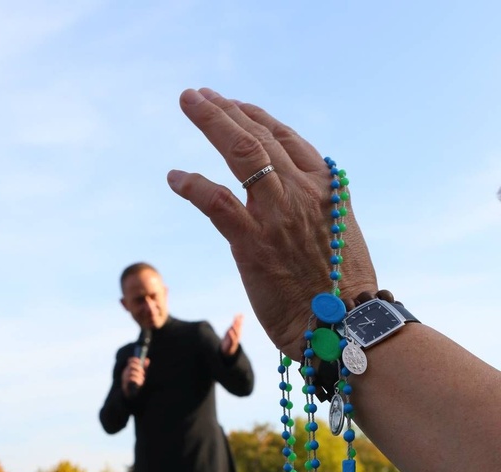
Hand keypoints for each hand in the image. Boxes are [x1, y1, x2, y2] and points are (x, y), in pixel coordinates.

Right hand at [121, 356, 148, 396]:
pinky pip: (131, 379)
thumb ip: (144, 367)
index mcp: (128, 369)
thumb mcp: (140, 374)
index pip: (130, 361)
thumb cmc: (136, 383)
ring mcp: (125, 378)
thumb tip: (147, 360)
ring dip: (139, 375)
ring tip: (141, 379)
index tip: (140, 362)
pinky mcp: (126, 384)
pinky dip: (137, 380)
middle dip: (139, 368)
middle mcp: (125, 373)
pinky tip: (139, 383)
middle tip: (142, 373)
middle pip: (132, 366)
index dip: (135, 360)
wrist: (130, 394)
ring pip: (132, 372)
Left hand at [168, 88, 376, 359]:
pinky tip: (175, 177)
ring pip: (240, 151)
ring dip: (211, 121)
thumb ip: (321, 212)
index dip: (259, 118)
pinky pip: (216, 201)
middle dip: (227, 109)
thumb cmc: (343, 291)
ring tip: (190, 102)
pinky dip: (193, 184)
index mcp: (326, 190)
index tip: (238, 107)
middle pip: (260, 136)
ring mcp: (277, 214)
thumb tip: (302, 204)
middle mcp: (302, 192)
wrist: (345, 327)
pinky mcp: (253, 242)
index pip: (288, 140)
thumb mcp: (342, 237)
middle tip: (200, 95)